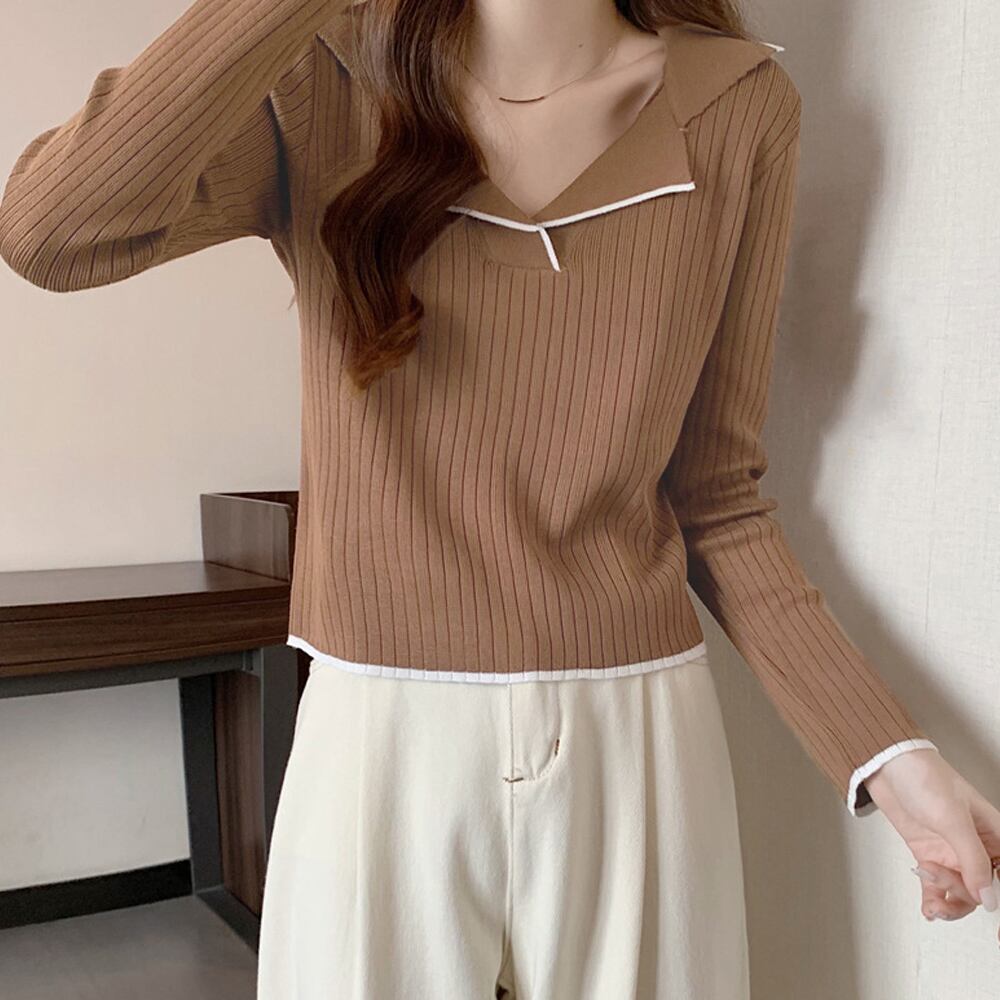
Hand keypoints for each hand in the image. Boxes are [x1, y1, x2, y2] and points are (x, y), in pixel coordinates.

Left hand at [863, 748, 999, 944]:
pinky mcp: (929, 853)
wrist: (886, 765)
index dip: (996, 895)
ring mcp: (951, 851)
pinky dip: (932, 900)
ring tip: (931, 900)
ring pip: (961, 892)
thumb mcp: (953, 818)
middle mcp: (976, 845)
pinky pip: (937, 887)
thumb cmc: (924, 777)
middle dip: (962, 893)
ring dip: (947, 901)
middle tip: (939, 878)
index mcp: (994, 834)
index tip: (987, 908)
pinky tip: (928, 909)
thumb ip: (973, 859)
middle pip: (982, 889)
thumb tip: (988, 897)